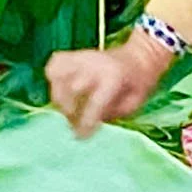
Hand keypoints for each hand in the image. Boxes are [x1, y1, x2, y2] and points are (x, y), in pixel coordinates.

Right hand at [46, 29, 174, 137]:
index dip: (86, 122)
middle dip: (71, 111)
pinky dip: (53, 79)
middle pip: (71, 88)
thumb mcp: (134, 103)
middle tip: (76, 122)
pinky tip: (62, 90)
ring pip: (56, 74)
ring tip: (68, 107)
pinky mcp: (73, 55)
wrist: (138, 57)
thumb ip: (113, 113)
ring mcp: (81, 57)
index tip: (82, 136)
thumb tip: (90, 121)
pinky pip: (54, 65)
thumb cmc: (137, 84)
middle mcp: (95, 64)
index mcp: (114, 77)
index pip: (95, 102)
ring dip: (58, 96)